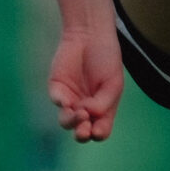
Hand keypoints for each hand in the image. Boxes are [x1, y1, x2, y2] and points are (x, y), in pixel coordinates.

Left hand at [48, 24, 123, 142]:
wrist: (91, 36)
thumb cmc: (106, 59)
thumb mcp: (113, 84)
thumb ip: (103, 103)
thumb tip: (87, 115)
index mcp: (103, 109)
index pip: (100, 130)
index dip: (99, 133)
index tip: (98, 129)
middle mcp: (86, 108)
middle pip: (81, 131)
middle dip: (82, 134)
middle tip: (85, 129)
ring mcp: (70, 99)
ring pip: (66, 121)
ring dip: (73, 121)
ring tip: (79, 113)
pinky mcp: (57, 88)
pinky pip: (57, 101)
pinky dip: (62, 104)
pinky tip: (67, 103)